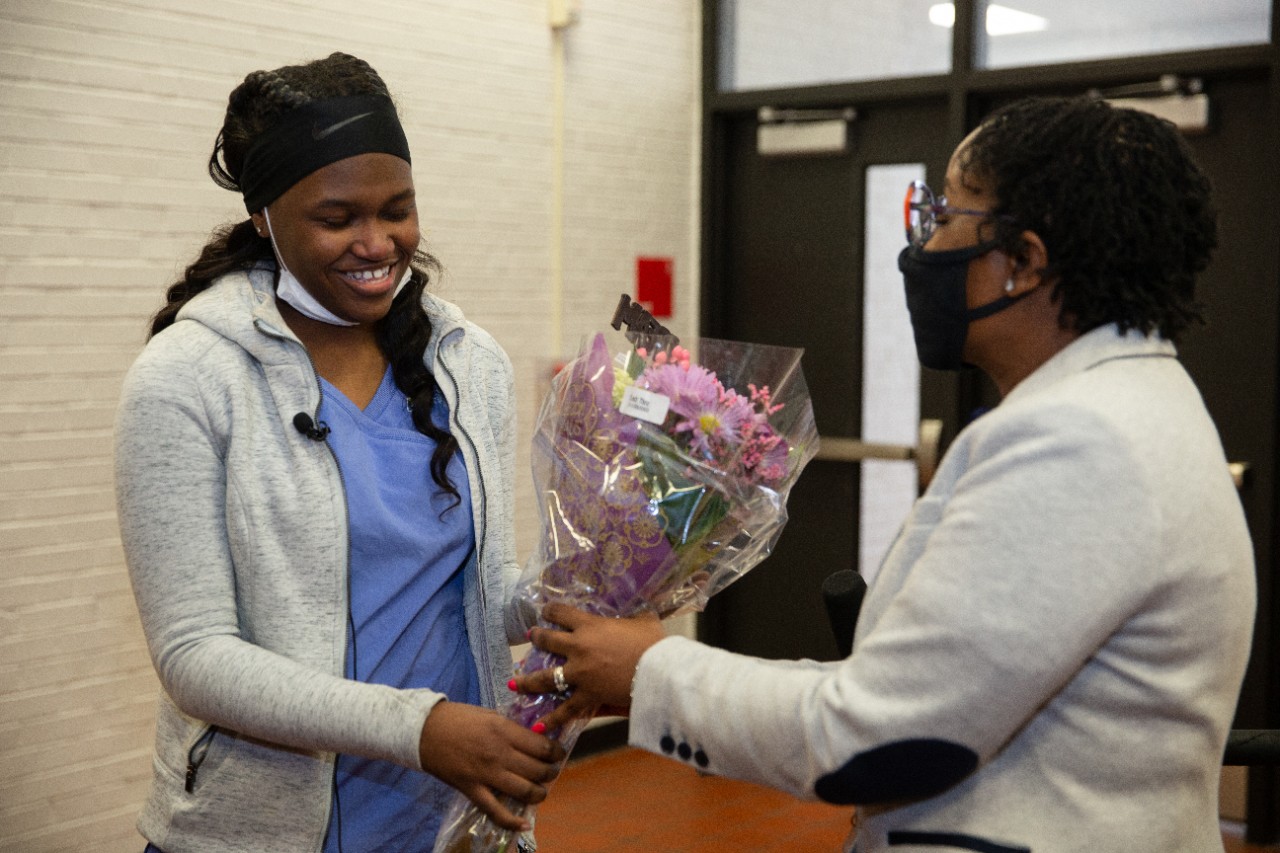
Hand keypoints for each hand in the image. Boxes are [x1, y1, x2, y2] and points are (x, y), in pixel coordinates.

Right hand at [418, 701, 566, 831]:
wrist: (423, 730)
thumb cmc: (457, 718)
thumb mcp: (490, 715)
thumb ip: (511, 729)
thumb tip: (531, 739)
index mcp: (504, 730)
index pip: (542, 747)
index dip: (556, 753)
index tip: (558, 754)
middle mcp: (499, 754)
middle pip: (538, 770)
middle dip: (551, 773)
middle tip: (551, 772)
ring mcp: (486, 774)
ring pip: (524, 791)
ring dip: (539, 794)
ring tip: (541, 791)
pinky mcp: (472, 790)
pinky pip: (496, 811)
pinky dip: (512, 821)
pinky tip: (524, 823)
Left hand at [515, 603, 665, 730]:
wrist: (658, 671)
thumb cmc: (653, 643)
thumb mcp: (644, 622)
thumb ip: (635, 619)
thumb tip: (641, 615)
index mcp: (589, 626)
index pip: (561, 614)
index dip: (551, 611)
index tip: (546, 612)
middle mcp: (577, 648)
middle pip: (548, 641)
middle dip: (537, 638)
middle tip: (531, 637)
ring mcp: (579, 674)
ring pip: (545, 678)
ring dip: (528, 680)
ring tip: (514, 683)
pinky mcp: (587, 696)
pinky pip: (566, 709)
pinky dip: (552, 718)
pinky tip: (539, 725)